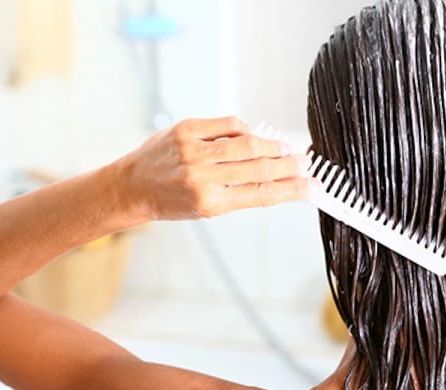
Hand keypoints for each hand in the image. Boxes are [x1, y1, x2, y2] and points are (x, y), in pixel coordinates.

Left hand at [119, 116, 310, 219]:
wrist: (133, 187)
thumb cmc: (170, 201)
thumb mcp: (207, 208)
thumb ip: (240, 193)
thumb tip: (276, 179)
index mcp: (211, 202)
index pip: (263, 194)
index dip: (293, 190)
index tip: (312, 187)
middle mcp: (203, 177)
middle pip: (260, 168)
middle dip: (289, 166)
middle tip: (306, 164)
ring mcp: (195, 151)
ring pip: (247, 143)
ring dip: (272, 146)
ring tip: (286, 149)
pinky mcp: (187, 130)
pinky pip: (228, 125)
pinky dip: (244, 130)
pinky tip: (251, 136)